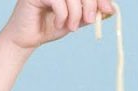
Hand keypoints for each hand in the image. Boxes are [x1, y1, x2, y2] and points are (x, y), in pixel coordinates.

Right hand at [0, 0, 114, 49]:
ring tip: (72, 27)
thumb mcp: (75, 20)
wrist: (27, 39)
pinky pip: (57, 0)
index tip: (108, 10)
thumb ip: (90, 13)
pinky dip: (62, 15)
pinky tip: (58, 23)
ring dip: (75, 13)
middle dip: (90, 4)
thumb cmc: (49, 27)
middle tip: (91, 21)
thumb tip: (110, 10)